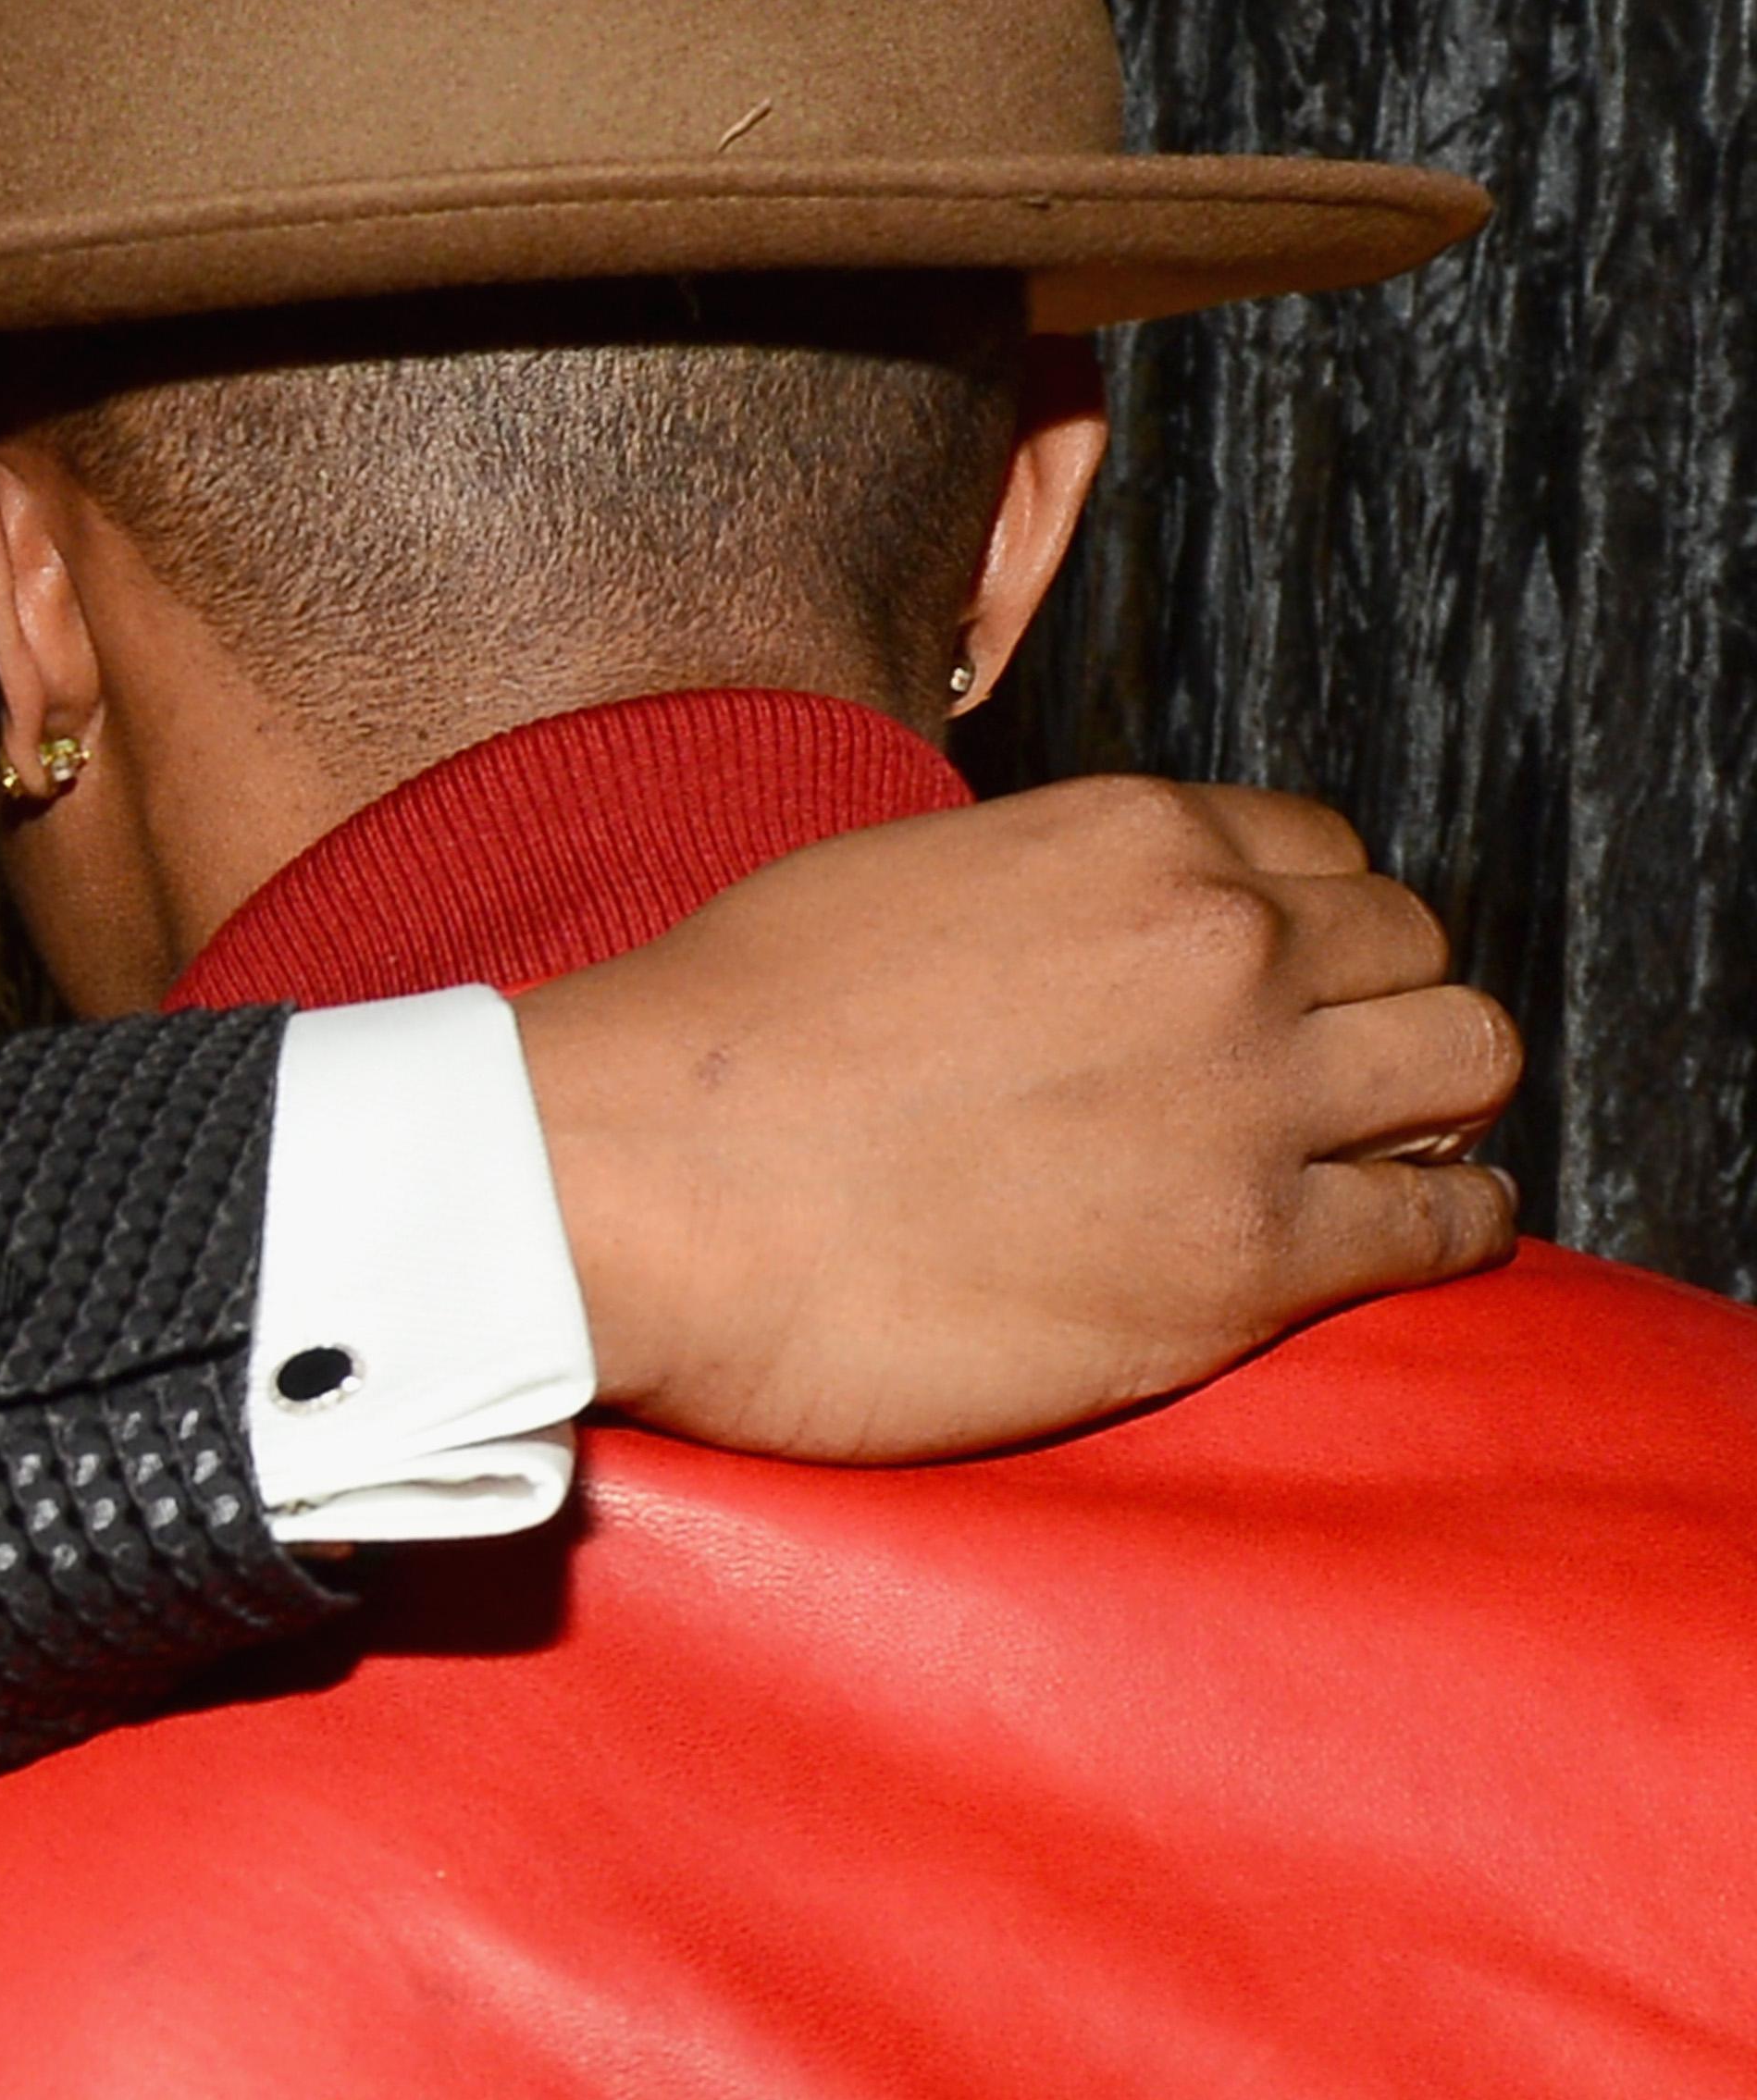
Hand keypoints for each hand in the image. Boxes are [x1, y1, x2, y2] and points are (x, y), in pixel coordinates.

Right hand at [512, 776, 1519, 1462]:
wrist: (631, 1183)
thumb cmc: (717, 1046)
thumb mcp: (894, 883)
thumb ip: (1035, 897)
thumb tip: (1078, 946)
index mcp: (1128, 838)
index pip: (1325, 855)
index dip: (1307, 933)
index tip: (1276, 994)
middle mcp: (1219, 945)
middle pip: (1417, 950)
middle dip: (1377, 1013)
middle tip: (1316, 1088)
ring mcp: (1247, 1100)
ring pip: (1468, 1061)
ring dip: (1428, 1109)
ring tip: (1366, 1161)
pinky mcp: (1248, 1261)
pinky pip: (1447, 1223)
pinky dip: (1442, 1228)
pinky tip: (1387, 1244)